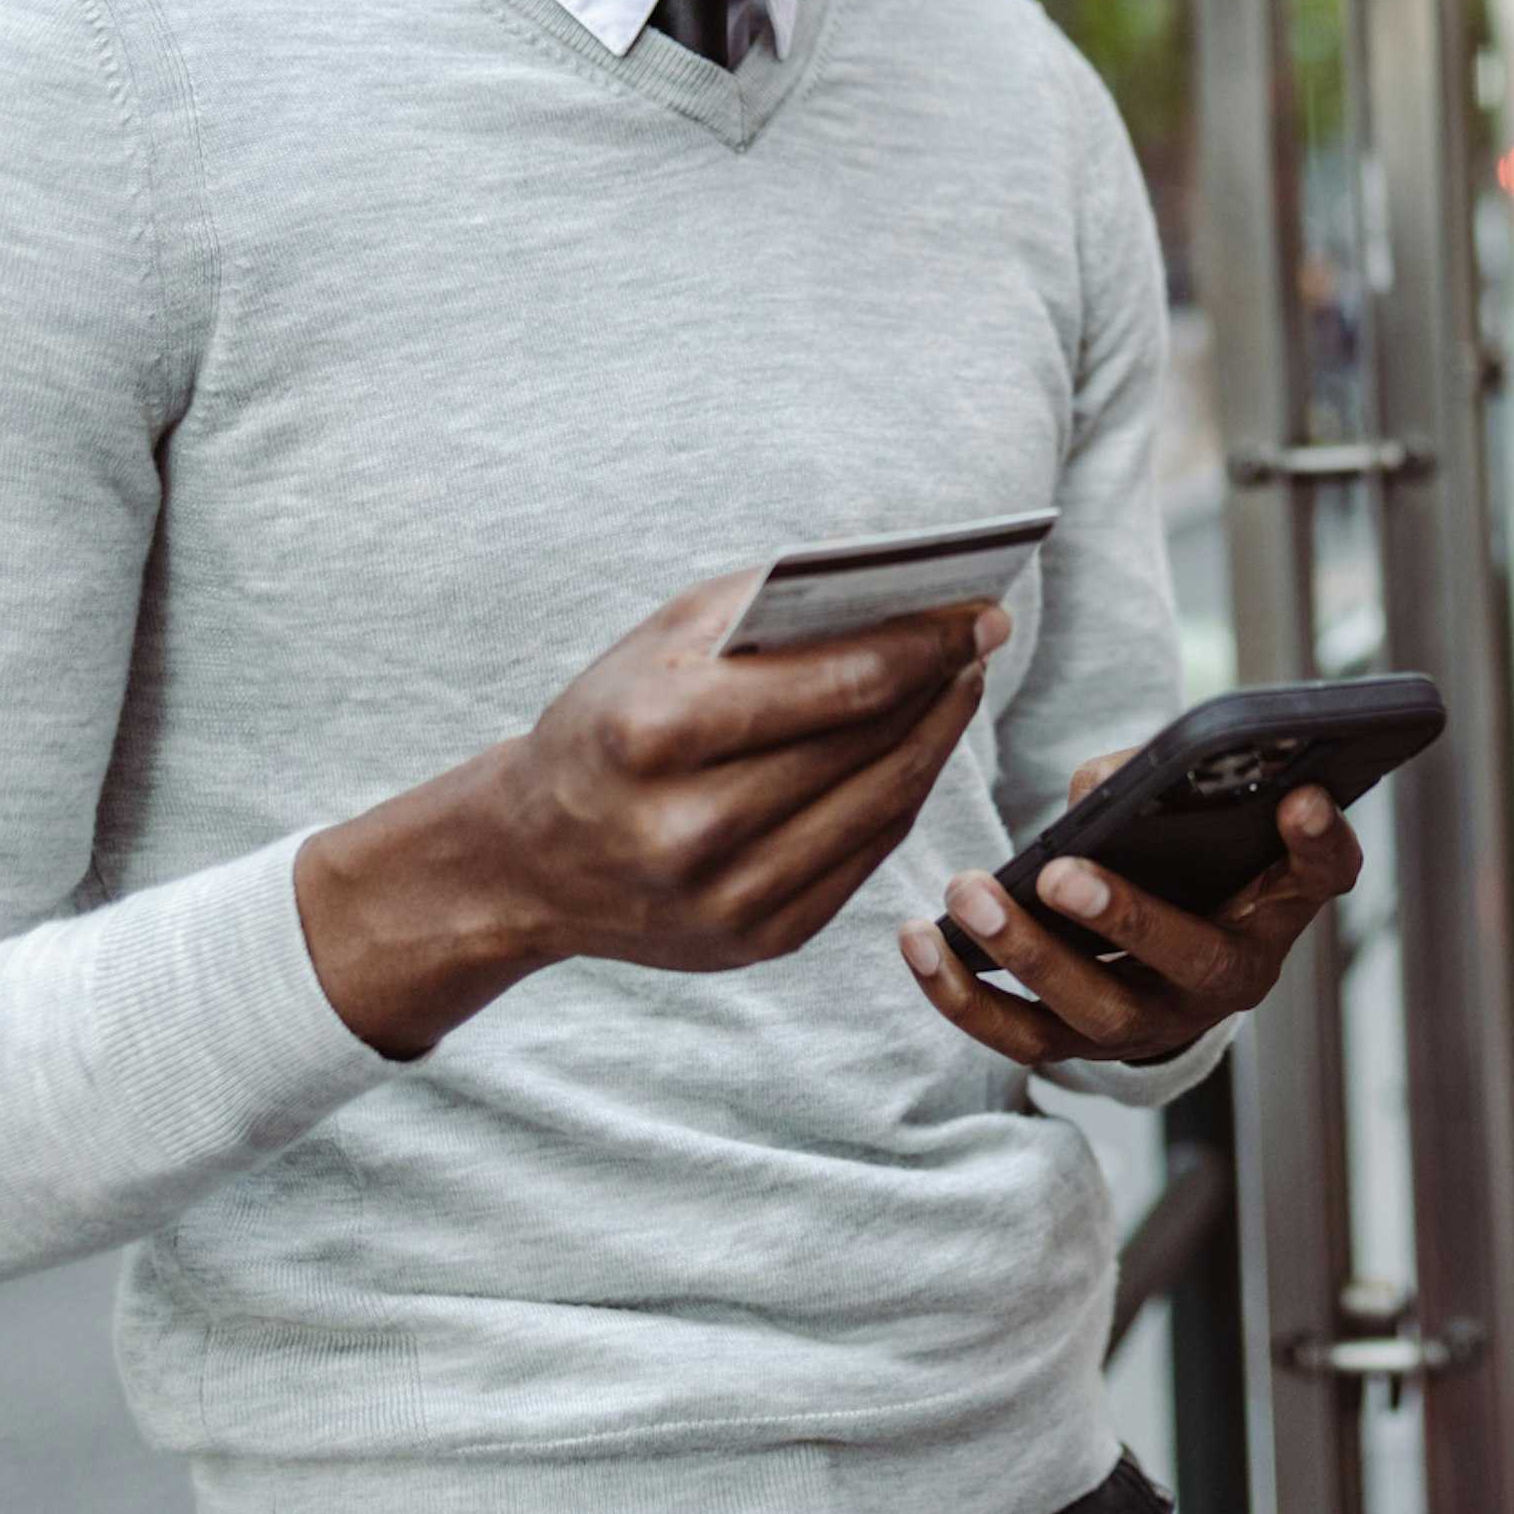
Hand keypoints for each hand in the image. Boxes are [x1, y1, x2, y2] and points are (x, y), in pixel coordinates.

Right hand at [294, 574, 1000, 1056]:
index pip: (840, 683)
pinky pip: (867, 854)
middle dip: (940, 681)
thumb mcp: (658, 641)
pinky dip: (904, 794)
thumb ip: (767, 601)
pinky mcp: (761, 939)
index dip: (924, 643)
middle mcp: (692, 827)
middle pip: (870, 743)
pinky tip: (922, 746)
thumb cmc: (606, 724)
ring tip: (961, 684)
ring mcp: (729, 897)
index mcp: (658, 732)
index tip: (975, 610)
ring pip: (883, 802)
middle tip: (981, 637)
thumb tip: (892, 574)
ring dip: (938, 737)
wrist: (531, 862)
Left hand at [892, 749, 1363, 1064]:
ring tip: (969, 897)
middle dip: (1120, 917)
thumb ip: (1178, 783)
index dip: (1316, 845)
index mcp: (1271, 918)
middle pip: (1179, 962)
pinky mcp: (1076, 1044)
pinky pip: (1015, 1034)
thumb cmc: (1198, 865)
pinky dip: (961, 993)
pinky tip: (918, 940)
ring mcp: (1144, 1024)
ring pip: (1085, 1013)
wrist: (1172, 947)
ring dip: (1023, 956)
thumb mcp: (1216, 819)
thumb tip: (1095, 782)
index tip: (1302, 800)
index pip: (1316, 878)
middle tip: (1058, 871)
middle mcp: (1217, 986)